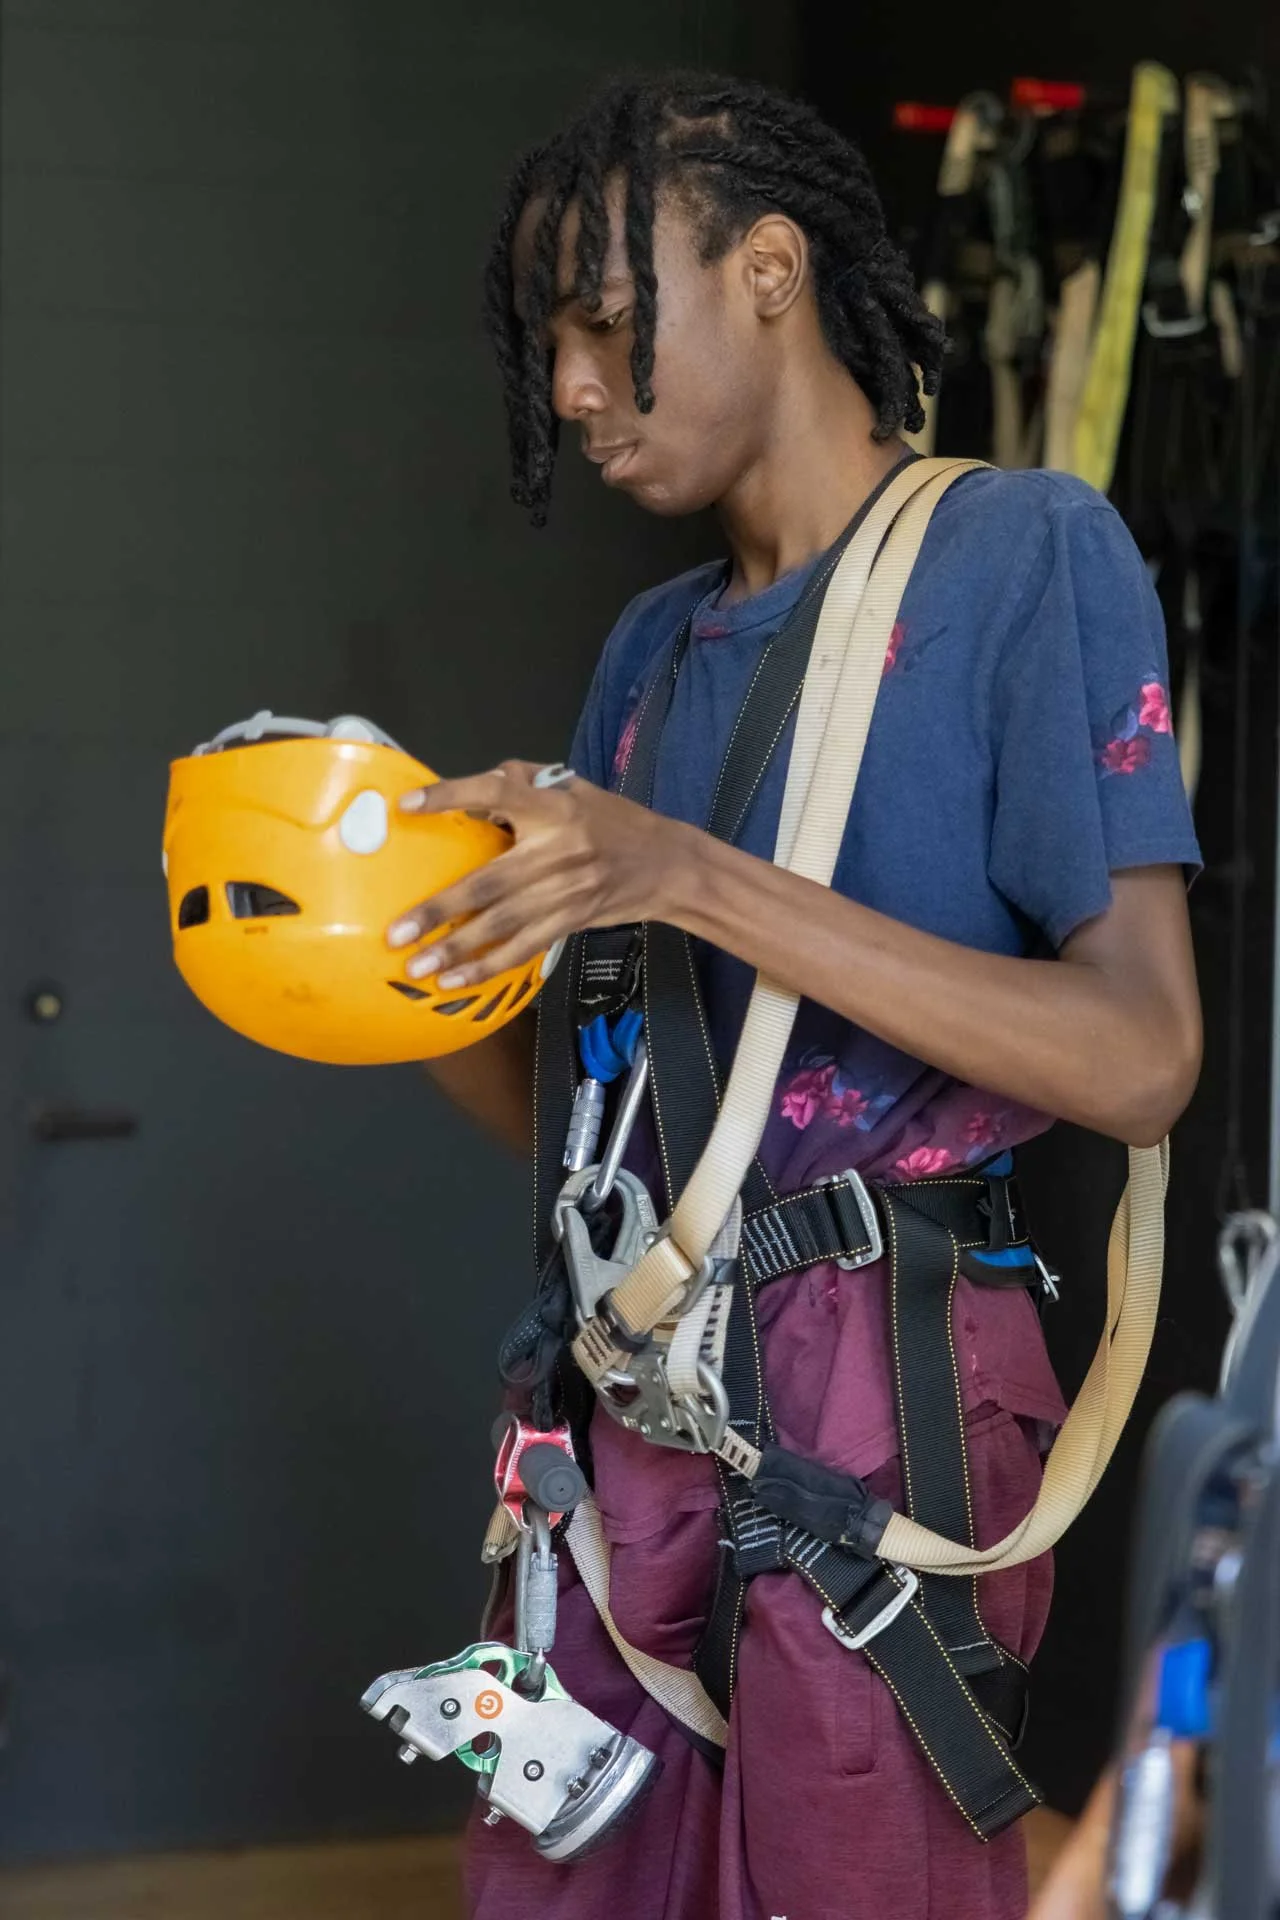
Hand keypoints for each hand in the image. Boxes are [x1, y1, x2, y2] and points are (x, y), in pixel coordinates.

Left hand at [386, 760, 688, 989]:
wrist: (669, 866)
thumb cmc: (616, 822)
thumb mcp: (575, 788)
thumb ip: (524, 783)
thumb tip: (473, 795)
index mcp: (555, 807)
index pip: (497, 793)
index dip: (452, 796)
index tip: (407, 805)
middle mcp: (558, 850)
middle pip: (491, 883)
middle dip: (440, 910)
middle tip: (397, 933)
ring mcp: (565, 892)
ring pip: (502, 925)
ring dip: (457, 949)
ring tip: (417, 967)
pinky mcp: (571, 920)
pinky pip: (523, 948)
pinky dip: (489, 967)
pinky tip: (456, 981)